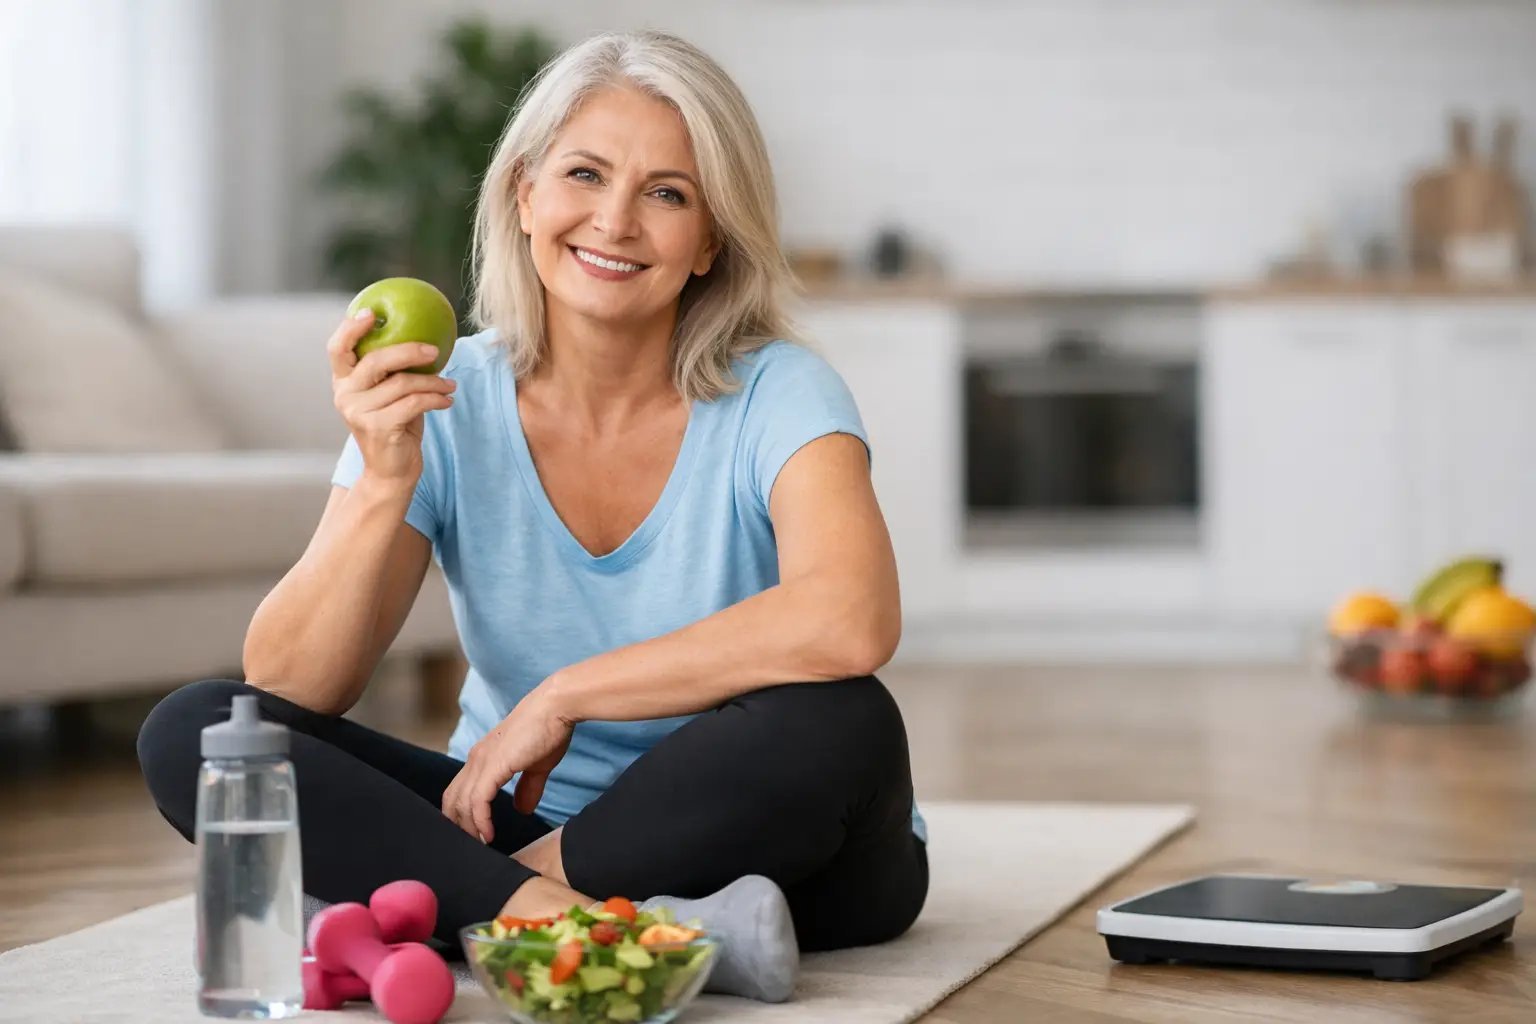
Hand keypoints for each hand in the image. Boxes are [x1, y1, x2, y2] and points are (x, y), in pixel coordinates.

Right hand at [328, 309, 456, 485]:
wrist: (391, 471)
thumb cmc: (395, 426)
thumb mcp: (389, 395)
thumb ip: (393, 371)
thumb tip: (426, 337)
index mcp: (343, 382)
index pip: (337, 349)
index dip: (350, 328)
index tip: (370, 312)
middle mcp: (345, 395)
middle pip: (375, 360)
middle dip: (409, 351)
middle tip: (435, 350)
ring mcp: (358, 413)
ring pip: (402, 383)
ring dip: (433, 382)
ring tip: (450, 385)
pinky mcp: (378, 428)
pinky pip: (414, 403)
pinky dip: (436, 399)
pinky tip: (447, 400)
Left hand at [441, 687, 575, 843]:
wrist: (555, 707)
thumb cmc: (549, 730)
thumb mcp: (538, 765)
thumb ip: (528, 787)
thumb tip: (522, 810)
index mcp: (483, 757)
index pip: (459, 790)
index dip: (461, 814)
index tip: (471, 833)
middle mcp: (476, 759)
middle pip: (452, 799)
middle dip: (458, 825)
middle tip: (471, 846)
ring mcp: (482, 761)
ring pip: (462, 803)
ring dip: (468, 828)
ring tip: (480, 845)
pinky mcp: (493, 766)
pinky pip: (478, 801)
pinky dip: (480, 821)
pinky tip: (488, 834)